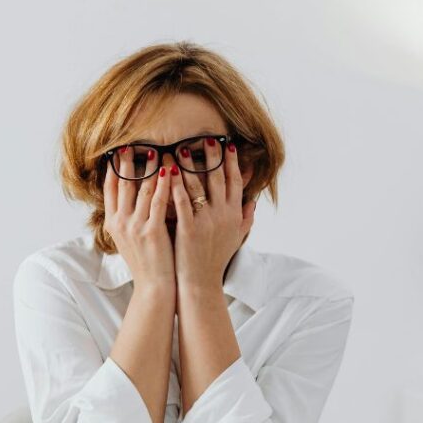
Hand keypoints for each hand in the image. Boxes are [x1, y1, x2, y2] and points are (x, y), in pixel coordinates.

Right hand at [103, 147, 174, 290]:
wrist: (154, 287)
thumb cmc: (146, 263)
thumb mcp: (129, 239)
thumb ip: (128, 217)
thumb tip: (132, 196)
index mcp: (113, 223)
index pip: (110, 188)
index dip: (114, 168)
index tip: (117, 151)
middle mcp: (120, 222)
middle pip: (123, 184)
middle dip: (128, 161)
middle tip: (132, 143)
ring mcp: (135, 226)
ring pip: (142, 188)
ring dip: (149, 167)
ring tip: (155, 150)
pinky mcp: (152, 231)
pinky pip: (158, 201)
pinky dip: (163, 184)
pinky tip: (169, 170)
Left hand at [169, 139, 255, 288]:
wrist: (201, 284)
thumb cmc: (216, 261)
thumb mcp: (236, 238)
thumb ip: (246, 218)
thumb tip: (253, 200)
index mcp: (234, 214)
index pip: (235, 181)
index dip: (231, 161)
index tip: (227, 144)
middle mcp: (223, 215)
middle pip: (219, 178)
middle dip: (213, 156)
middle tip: (207, 138)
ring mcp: (207, 221)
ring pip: (199, 186)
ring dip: (190, 165)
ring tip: (181, 148)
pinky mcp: (189, 229)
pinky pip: (182, 202)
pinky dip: (176, 185)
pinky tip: (169, 171)